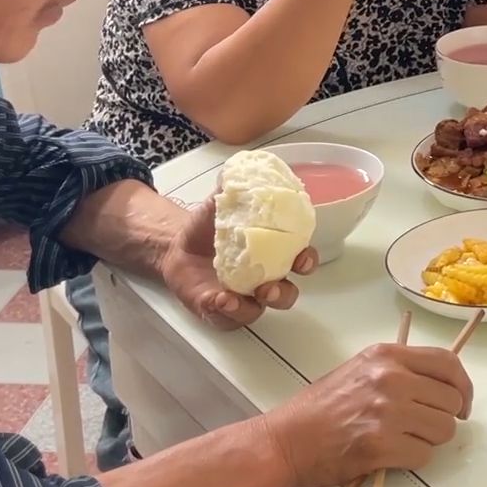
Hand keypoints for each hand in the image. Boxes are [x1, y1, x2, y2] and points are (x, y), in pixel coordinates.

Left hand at [158, 198, 313, 329]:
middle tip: (268, 287)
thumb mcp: (220, 203)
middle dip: (282, 294)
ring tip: (233, 297)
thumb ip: (234, 188)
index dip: (307, 261)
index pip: (301, 260)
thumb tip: (241, 168)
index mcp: (274, 254)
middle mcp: (264, 279)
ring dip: (249, 308)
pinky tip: (217, 299)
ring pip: (257, 312)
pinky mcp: (220, 310)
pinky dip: (224, 312)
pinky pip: (227, 318)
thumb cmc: (209, 227)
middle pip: (285, 295)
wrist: (179, 245)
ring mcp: (243, 298)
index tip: (302, 258)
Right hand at [259, 342, 473, 486]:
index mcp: (387, 355)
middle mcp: (391, 378)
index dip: (463, 387)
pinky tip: (390, 456)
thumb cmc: (320, 408)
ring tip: (401, 441)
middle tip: (421, 429)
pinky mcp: (382, 445)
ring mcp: (388, 412)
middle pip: (451, 401)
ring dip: (429, 441)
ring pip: (443, 430)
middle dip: (443, 419)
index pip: (448, 364)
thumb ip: (400, 371)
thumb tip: (441, 386)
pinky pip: (424, 456)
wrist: (285, 441)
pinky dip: (413, 461)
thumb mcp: (361, 371)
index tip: (462, 404)